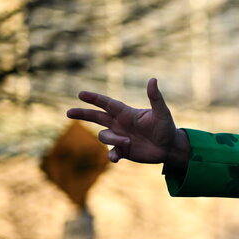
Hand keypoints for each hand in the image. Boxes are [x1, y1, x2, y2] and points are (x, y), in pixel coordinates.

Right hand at [66, 78, 189, 166]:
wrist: (170, 147)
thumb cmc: (166, 127)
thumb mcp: (162, 112)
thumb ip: (155, 98)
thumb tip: (153, 79)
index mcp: (127, 113)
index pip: (107, 104)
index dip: (94, 99)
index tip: (81, 94)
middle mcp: (120, 124)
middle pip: (96, 117)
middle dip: (83, 114)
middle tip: (68, 112)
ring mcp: (119, 137)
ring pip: (104, 136)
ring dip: (113, 139)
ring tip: (129, 142)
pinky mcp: (123, 150)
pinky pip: (111, 152)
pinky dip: (111, 155)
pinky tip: (115, 158)